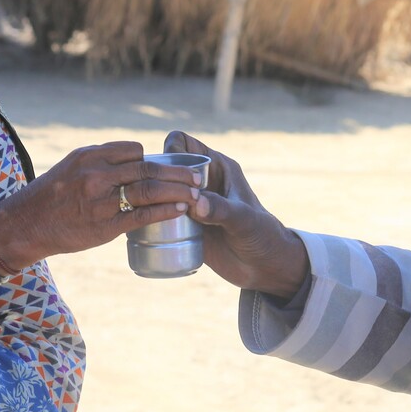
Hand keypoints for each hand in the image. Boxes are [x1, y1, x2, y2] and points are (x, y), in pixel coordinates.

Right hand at [0, 141, 202, 269]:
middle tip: (197, 177)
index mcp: (90, 157)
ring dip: (177, 191)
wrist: (26, 224)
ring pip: (149, 190)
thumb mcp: (72, 166)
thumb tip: (133, 158)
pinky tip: (180, 210)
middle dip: (177, 173)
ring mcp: (102, 200)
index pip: (134, 150)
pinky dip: (165, 211)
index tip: (171, 165)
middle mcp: (97, 174)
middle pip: (147, 168)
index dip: (155, 159)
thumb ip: (101, 161)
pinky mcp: (105, 226)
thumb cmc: (50, 195)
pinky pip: (142, 216)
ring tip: (196, 193)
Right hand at [164, 130, 308, 300]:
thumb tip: (195, 203)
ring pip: (158, 191)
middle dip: (153, 177)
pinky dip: (148, 218)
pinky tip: (145, 230)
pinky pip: (158, 215)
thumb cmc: (263, 236)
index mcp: (217, 167)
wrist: (265, 268)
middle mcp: (200, 182)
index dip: (170, 150)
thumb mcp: (244, 220)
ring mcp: (190, 204)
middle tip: (157, 201)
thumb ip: (221, 209)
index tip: (168, 173)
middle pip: (164, 166)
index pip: (183, 143)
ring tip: (148, 215)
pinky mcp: (183, 226)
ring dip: (147, 199)